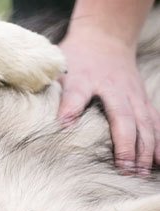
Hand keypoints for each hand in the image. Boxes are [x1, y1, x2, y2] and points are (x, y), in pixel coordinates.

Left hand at [58, 27, 159, 174]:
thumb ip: (61, 92)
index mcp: (89, 79)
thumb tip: (61, 122)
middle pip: (125, 118)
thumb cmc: (77, 58)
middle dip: (127, 145)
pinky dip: (159, 141)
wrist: (105, 38)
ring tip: (143, 172)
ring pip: (145, 123)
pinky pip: (155, 122)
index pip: (78, 93)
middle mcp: (118, 89)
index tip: (66, 126)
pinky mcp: (143, 100)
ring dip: (146, 148)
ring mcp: (134, 95)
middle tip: (125, 170)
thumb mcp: (61, 68)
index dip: (72, 108)